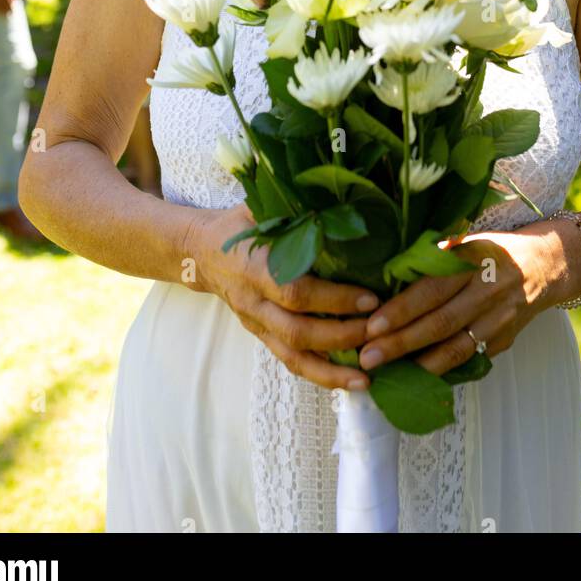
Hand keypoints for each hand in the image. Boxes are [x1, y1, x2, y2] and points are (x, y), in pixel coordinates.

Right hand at [193, 202, 381, 392]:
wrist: (201, 252)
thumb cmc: (240, 225)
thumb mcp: (261, 209)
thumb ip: (292, 209)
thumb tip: (337, 198)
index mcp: (255, 268)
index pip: (296, 291)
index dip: (333, 299)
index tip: (370, 299)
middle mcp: (254, 301)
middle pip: (298, 331)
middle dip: (341, 336)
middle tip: (379, 332)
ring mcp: (255, 323)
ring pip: (293, 356)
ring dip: (331, 371)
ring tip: (368, 378)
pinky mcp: (261, 336)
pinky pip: (289, 362)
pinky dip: (319, 375)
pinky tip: (347, 382)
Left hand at [357, 232, 555, 376]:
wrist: (547, 265)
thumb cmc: (492, 250)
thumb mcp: (467, 241)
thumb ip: (435, 257)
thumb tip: (386, 274)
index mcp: (473, 261)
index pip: (432, 289)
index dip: (402, 309)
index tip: (372, 325)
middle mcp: (488, 292)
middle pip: (441, 323)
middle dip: (401, 343)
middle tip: (368, 357)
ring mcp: (499, 320)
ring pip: (457, 349)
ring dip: (420, 365)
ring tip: (388, 375)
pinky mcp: (504, 341)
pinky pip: (470, 359)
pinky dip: (443, 371)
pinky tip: (417, 378)